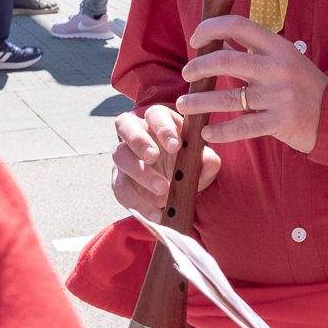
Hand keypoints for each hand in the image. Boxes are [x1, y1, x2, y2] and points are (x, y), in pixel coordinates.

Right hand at [111, 104, 221, 220]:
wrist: (178, 190)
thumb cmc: (190, 166)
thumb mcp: (203, 164)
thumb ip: (207, 161)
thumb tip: (209, 159)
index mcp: (160, 121)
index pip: (155, 114)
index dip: (162, 127)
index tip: (175, 145)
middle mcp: (137, 132)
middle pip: (125, 124)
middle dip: (139, 140)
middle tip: (153, 157)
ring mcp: (125, 155)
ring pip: (119, 154)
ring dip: (139, 171)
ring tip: (162, 188)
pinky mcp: (119, 179)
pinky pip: (120, 187)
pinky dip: (138, 202)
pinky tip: (156, 213)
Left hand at [178, 14, 327, 154]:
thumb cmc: (303, 85)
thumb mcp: (284, 59)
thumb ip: (254, 50)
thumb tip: (217, 41)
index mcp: (278, 47)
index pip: (239, 26)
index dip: (211, 28)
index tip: (196, 40)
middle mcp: (278, 68)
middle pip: (227, 60)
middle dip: (198, 66)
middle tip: (186, 74)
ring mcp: (279, 96)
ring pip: (228, 97)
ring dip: (199, 101)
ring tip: (184, 105)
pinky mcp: (280, 121)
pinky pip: (242, 127)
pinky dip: (220, 131)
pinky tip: (206, 132)